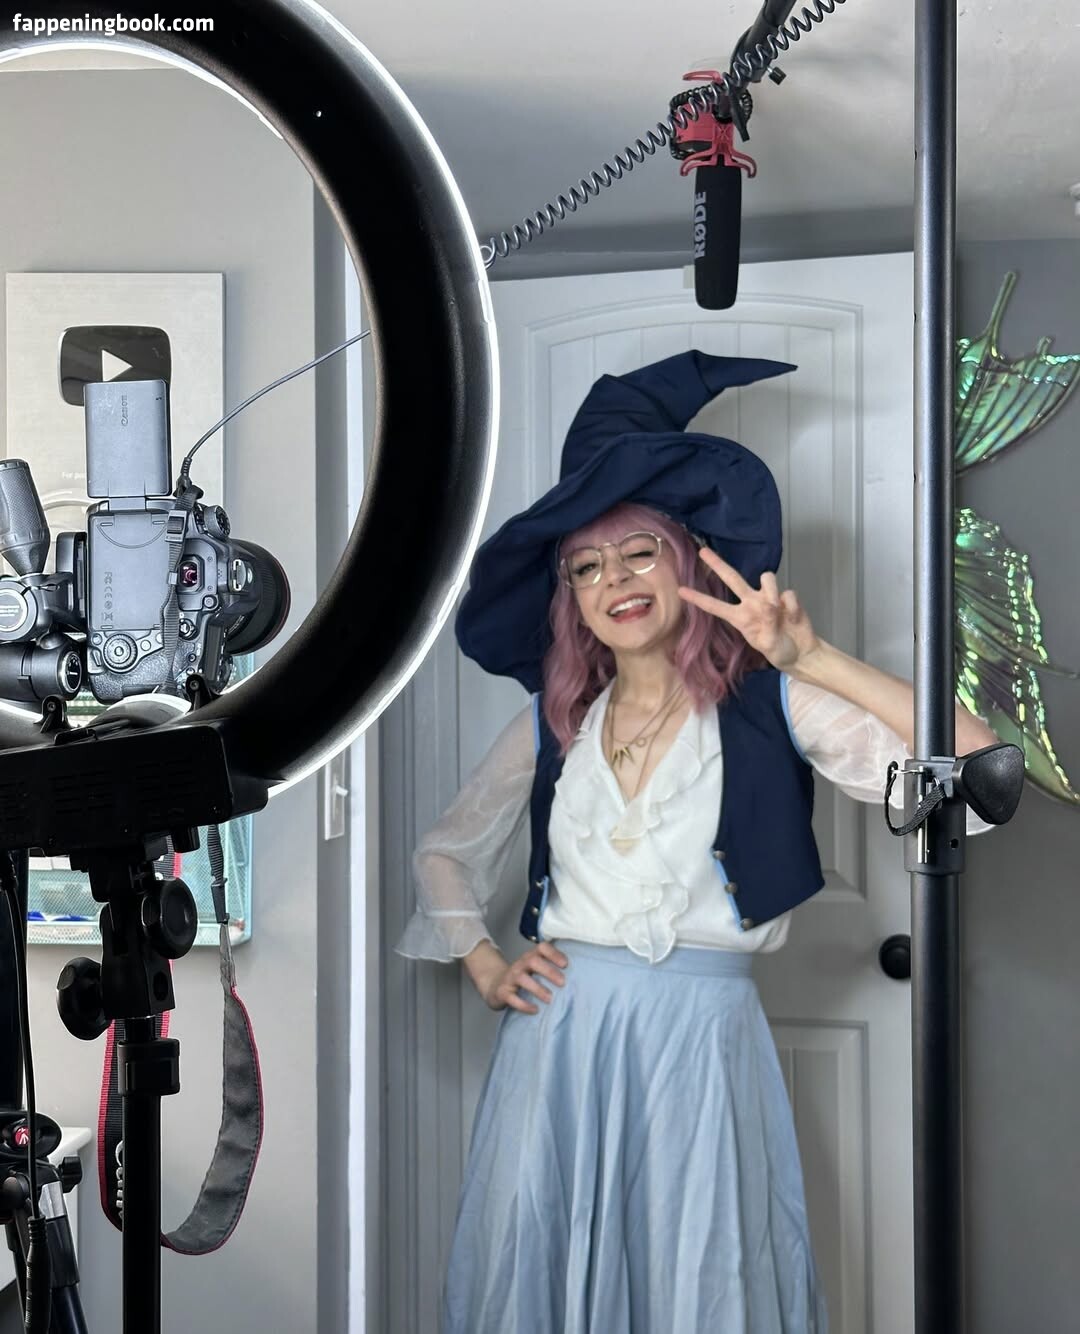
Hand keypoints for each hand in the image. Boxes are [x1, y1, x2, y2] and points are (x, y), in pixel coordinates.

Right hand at [482, 942, 568, 1014]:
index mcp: (530, 957)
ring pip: (522, 978)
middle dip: (548, 971)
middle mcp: (520, 965)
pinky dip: (524, 1005)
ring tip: (550, 999)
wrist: (495, 985)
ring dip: (538, 988)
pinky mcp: (502, 993)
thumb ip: (549, 968)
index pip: (541, 948)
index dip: (553, 953)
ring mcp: (510, 978)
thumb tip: (578, 976)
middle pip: (532, 961)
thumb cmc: (522, 977)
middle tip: (562, 983)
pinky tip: (535, 1009)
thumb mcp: (533, 968)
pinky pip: (512, 998)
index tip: (565, 964)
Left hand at [678, 547, 819, 672]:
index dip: (699, 599)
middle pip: (732, 578)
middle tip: (702, 551)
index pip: (715, 607)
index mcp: (740, 618)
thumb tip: (770, 606)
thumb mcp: (769, 646)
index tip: (680, 590)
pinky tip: (794, 618)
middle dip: (717, 564)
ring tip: (778, 610)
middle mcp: (751, 604)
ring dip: (772, 589)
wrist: (802, 652)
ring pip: (766, 578)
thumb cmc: (779, 650)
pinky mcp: (787, 598)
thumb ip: (768, 626)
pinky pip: (788, 594)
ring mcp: (769, 598)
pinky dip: (792, 607)